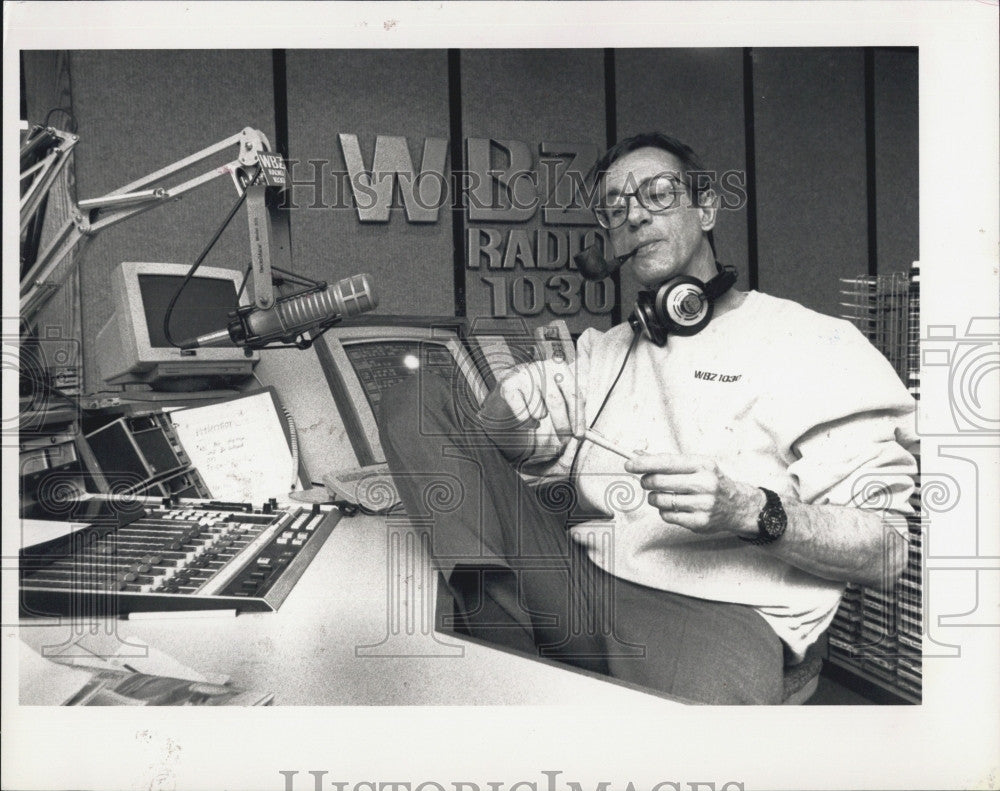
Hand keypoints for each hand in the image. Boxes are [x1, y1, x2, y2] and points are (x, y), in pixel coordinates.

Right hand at [478, 359, 580, 462]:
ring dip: (540, 419)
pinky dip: (526, 422)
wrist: (509, 389)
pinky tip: (525, 415)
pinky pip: (522, 415)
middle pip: (556, 402)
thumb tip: (582, 432)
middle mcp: (541, 366)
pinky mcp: (508, 386)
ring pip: (538, 410)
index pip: (573, 393)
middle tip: (564, 440)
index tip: (579, 434)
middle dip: (562, 424)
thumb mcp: (558, 395)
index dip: (578, 417)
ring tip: (538, 415)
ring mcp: (523, 374)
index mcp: (559, 366)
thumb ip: (572, 410)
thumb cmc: (540, 394)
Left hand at [624, 453, 762, 535]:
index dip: (644, 463)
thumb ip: (668, 461)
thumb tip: (638, 455)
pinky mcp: (699, 522)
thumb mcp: (696, 465)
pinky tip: (674, 507)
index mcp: (703, 465)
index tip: (629, 464)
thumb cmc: (711, 482)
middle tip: (646, 481)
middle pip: (659, 482)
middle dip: (646, 481)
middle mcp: (704, 484)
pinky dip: (664, 511)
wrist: (737, 505)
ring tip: (662, 495)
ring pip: (660, 500)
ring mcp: (703, 504)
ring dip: (654, 498)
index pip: (666, 462)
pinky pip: (667, 516)